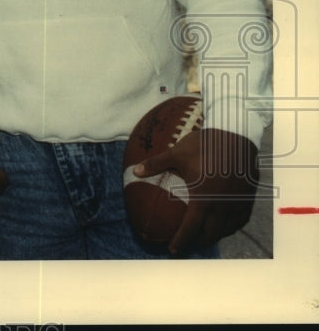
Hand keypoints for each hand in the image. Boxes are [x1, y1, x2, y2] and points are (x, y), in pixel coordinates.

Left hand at [134, 127, 258, 253]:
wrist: (236, 135)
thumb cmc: (204, 144)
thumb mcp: (176, 153)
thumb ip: (156, 164)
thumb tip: (135, 170)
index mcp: (204, 199)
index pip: (191, 228)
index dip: (181, 241)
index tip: (172, 249)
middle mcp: (222, 205)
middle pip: (211, 234)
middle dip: (199, 242)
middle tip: (188, 243)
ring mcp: (238, 203)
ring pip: (228, 229)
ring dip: (216, 235)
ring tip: (205, 235)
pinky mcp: (249, 197)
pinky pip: (242, 219)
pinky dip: (232, 225)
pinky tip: (226, 223)